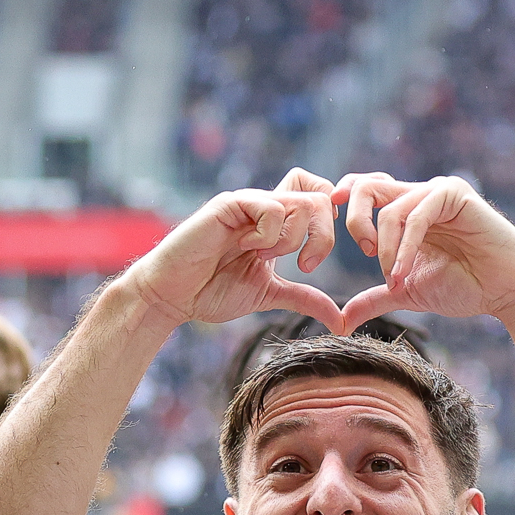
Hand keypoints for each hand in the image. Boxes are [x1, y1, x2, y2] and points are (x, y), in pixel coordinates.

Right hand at [123, 182, 344, 331]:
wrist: (172, 296)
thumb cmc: (211, 292)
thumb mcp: (269, 295)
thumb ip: (305, 299)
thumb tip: (341, 320)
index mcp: (277, 224)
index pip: (319, 193)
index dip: (331, 217)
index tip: (319, 255)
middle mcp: (265, 208)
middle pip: (320, 195)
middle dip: (324, 236)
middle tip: (307, 266)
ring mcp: (248, 204)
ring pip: (300, 202)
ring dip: (292, 240)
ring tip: (264, 258)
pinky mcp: (229, 205)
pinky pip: (271, 207)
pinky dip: (269, 234)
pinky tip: (248, 249)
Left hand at [334, 174, 514, 325]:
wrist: (505, 291)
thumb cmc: (464, 288)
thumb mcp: (408, 293)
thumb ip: (375, 298)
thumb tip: (341, 320)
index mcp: (405, 210)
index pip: (362, 190)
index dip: (344, 208)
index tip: (334, 240)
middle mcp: (418, 194)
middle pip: (366, 186)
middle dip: (355, 221)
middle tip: (366, 254)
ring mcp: (436, 192)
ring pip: (390, 208)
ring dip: (386, 250)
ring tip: (395, 279)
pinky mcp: (454, 194)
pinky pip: (416, 216)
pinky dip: (404, 248)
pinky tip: (403, 273)